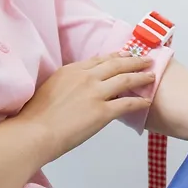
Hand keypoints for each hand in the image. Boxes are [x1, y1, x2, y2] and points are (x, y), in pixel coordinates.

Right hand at [16, 52, 154, 162]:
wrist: (35, 132)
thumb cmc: (36, 116)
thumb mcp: (51, 86)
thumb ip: (67, 81)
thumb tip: (77, 85)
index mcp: (72, 69)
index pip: (100, 59)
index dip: (116, 57)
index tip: (125, 55)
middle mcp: (87, 77)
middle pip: (117, 64)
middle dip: (134, 60)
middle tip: (146, 60)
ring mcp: (96, 93)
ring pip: (126, 80)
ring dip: (141, 77)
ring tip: (152, 76)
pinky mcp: (102, 112)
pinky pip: (126, 104)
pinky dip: (139, 101)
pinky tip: (147, 101)